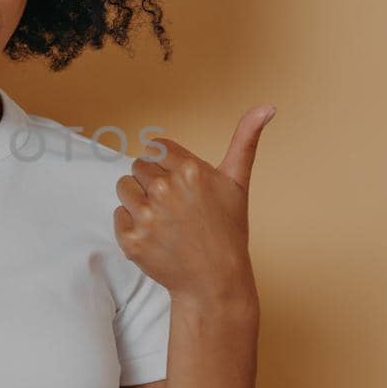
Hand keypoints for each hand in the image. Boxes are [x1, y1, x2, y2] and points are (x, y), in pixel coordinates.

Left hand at [112, 105, 275, 312]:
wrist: (215, 281)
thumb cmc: (228, 230)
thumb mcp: (237, 182)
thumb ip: (246, 139)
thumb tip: (268, 106)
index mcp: (190, 170)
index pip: (156, 147)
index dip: (167, 164)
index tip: (180, 183)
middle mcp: (166, 189)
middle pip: (138, 166)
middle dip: (153, 181)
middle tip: (174, 206)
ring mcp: (147, 216)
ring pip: (124, 187)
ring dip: (138, 200)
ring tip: (163, 219)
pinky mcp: (132, 239)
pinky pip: (118, 215)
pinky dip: (131, 224)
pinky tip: (155, 235)